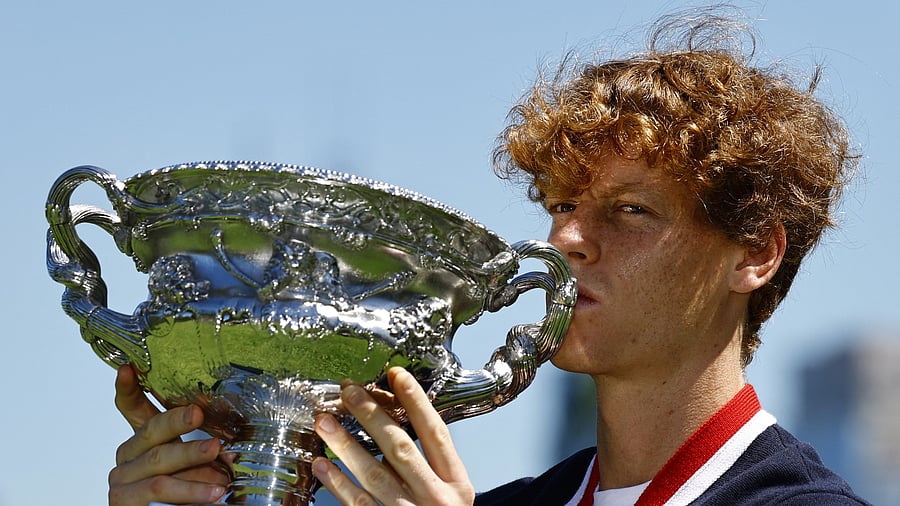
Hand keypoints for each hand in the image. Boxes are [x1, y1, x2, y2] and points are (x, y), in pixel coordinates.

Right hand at [108, 365, 229, 504]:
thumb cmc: (186, 490)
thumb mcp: (197, 464)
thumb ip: (204, 448)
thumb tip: (231, 446)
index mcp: (144, 439)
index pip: (131, 407)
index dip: (128, 388)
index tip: (128, 368)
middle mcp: (128, 454)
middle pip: (151, 430)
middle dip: (177, 420)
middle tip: (198, 413)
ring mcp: (122, 477)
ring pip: (159, 460)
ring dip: (191, 456)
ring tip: (217, 454)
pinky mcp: (123, 501)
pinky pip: (159, 488)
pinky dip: (190, 490)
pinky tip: (213, 493)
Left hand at [312, 367, 474, 504]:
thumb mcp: (452, 494)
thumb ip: (431, 464)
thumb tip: (397, 418)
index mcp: (457, 484)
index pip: (436, 434)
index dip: (417, 402)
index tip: (396, 374)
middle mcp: (436, 500)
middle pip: (401, 449)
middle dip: (372, 416)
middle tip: (348, 391)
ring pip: (374, 476)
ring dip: (346, 445)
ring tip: (324, 421)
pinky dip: (337, 485)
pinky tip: (321, 465)